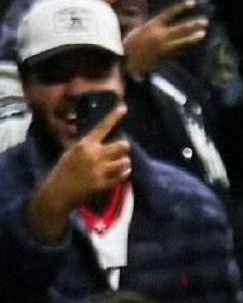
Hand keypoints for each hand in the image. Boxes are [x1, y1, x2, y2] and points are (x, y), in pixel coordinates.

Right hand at [36, 105, 130, 221]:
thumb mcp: (70, 153)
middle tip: (121, 150)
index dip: (114, 117)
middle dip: (124, 147)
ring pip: (125, 161)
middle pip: (122, 145)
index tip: (124, 107)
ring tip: (121, 164)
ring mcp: (99, 171)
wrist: (57, 194)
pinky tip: (121, 173)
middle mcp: (94, 156)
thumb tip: (97, 136)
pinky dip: (124, 174)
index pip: (102, 127)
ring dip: (125, 162)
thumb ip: (85, 145)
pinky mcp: (102, 184)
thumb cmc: (62, 172)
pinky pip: (122, 177)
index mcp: (84, 145)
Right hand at [124, 1, 208, 75]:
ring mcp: (162, 47)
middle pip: (180, 28)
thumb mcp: (138, 31)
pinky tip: (192, 45)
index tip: (192, 3)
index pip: (170, 13)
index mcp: (151, 25)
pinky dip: (185, 47)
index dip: (181, 7)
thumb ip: (152, 26)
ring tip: (202, 34)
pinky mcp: (164, 58)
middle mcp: (159, 35)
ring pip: (182, 41)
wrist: (123, 62)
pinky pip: (177, 51)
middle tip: (205, 21)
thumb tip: (162, 23)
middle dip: (193, 24)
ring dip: (193, 38)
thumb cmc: (128, 46)